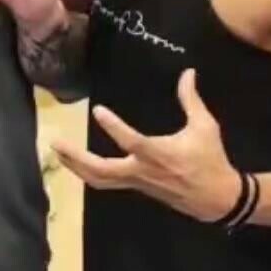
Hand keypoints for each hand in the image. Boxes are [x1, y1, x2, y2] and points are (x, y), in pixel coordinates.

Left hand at [54, 68, 244, 221]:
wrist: (215, 198)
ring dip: (76, 167)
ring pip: (99, 180)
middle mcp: (141, 170)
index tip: (97, 110)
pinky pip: (106, 182)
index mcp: (157, 153)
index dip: (112, 126)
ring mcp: (136, 182)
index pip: (129, 141)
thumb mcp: (205, 126)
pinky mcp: (136, 187)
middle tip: (55, 142)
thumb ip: (191, 99)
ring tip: (58, 152)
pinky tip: (77, 164)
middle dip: (75, 158)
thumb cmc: (210, 159)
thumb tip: (188, 72)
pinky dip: (89, 174)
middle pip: (100, 170)